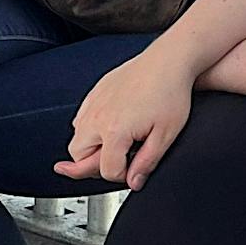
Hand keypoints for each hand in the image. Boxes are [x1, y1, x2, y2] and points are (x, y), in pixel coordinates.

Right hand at [55, 48, 194, 188]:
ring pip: (76, 138)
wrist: (165, 62)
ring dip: (89, 149)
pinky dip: (88, 131)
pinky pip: (80, 120)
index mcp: (114, 131)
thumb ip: (146, 162)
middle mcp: (96, 117)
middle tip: (115, 167)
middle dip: (93, 166)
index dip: (122, 177)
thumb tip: (133, 182)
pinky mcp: (94, 94)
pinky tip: (109, 130)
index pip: (105, 170)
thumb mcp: (165, 136)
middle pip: (78, 156)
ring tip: (113, 149)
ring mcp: (92, 104)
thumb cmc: (170, 95)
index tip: (135, 173)